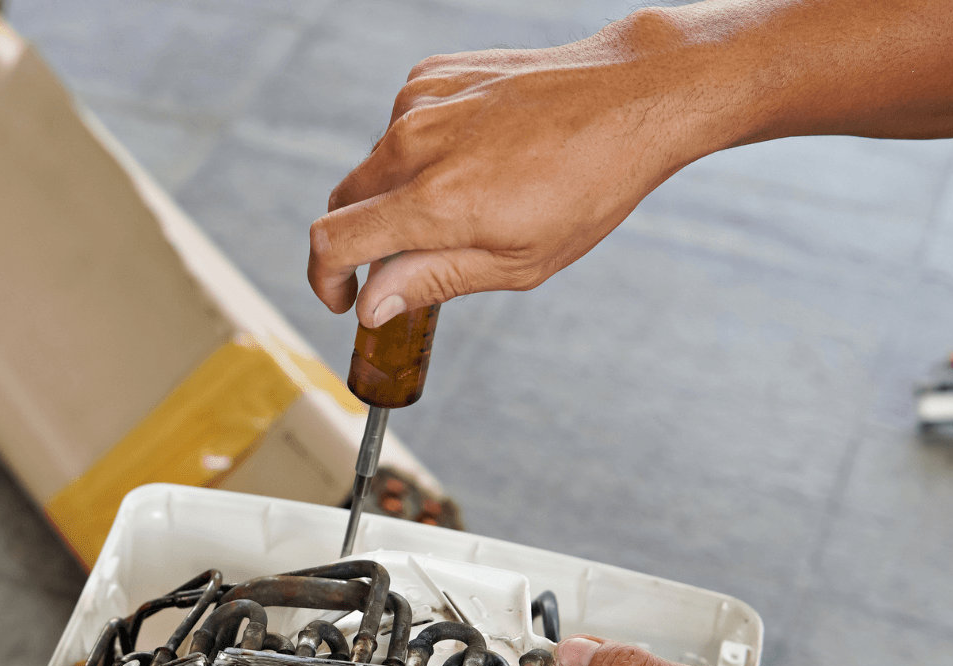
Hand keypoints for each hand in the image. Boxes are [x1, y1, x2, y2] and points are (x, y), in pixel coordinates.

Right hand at [307, 10, 727, 327]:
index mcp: (435, 201)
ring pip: (374, 165)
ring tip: (466, 202)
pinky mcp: (431, 73)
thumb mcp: (518, 261)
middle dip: (361, 243)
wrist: (628, 97)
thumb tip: (372, 304)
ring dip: (395, 195)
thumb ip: (432, 281)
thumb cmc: (586, 187)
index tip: (343, 298)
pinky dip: (419, 152)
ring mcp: (419, 100)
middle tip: (405, 265)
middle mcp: (414, 144)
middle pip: (344, 203)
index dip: (324, 280)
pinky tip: (474, 157)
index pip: (333, 242)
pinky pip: (400, 126)